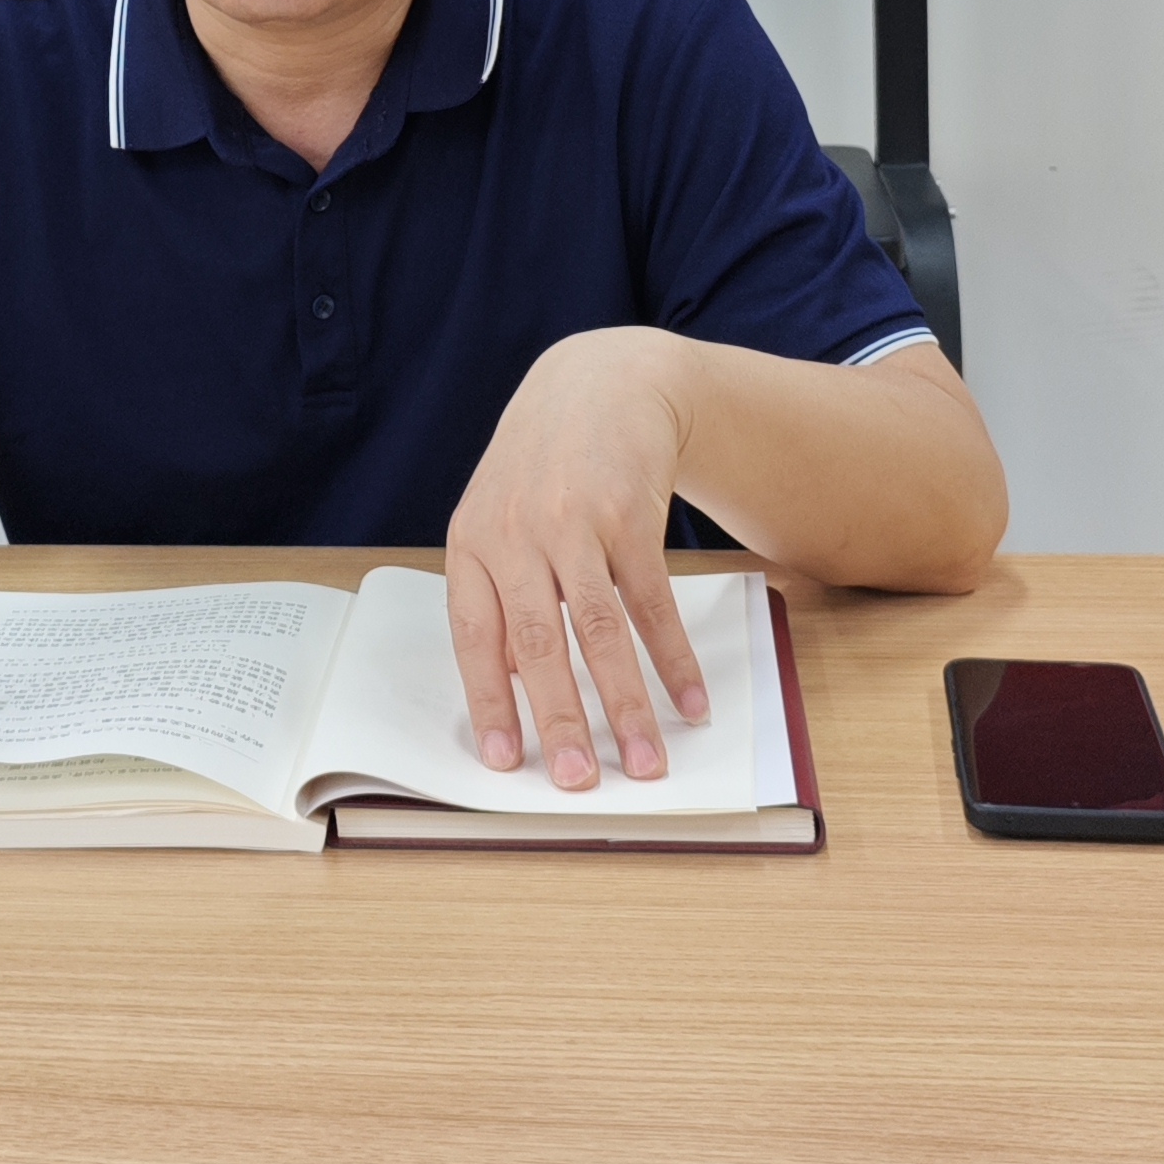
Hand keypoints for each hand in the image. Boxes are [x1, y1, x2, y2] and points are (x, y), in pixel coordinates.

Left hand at [444, 334, 710, 788]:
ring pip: (597, 632)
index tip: (506, 763)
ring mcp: (571, 521)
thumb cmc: (546, 464)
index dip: (491, 702)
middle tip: (579, 782)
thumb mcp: (500, 514)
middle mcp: (515, 533)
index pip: (474, 637)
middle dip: (561, 721)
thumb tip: (512, 686)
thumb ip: (500, 591)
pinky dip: (673, 657)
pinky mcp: (627, 514)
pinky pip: (651, 601)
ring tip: (646, 761)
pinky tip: (690, 699)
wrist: (603, 381)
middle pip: (536, 644)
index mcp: (473, 542)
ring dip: (627, 704)